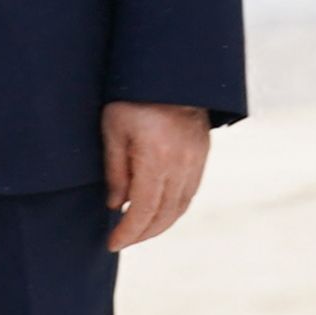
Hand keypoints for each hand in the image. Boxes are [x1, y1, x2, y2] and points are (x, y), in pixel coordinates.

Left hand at [102, 101, 209, 252]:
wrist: (170, 72)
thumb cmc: (133, 97)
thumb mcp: (113, 130)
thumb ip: (115, 171)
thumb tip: (116, 206)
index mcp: (157, 158)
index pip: (143, 210)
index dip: (128, 232)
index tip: (113, 243)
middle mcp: (181, 163)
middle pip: (165, 214)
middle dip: (143, 234)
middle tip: (123, 240)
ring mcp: (196, 159)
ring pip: (180, 207)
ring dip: (160, 224)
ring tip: (138, 230)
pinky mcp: (202, 154)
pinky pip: (190, 192)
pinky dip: (173, 208)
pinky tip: (158, 210)